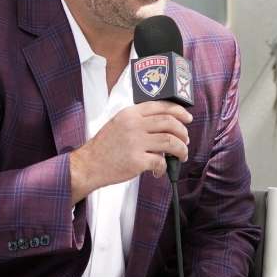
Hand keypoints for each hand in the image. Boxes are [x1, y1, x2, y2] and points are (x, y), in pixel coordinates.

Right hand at [70, 102, 191, 201]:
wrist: (88, 165)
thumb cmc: (105, 146)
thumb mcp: (119, 123)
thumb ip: (140, 120)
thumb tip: (168, 124)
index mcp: (130, 113)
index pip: (161, 106)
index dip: (179, 112)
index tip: (188, 118)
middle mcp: (134, 125)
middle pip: (170, 123)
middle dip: (183, 132)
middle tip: (186, 140)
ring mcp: (135, 142)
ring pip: (171, 142)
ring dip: (181, 150)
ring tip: (181, 156)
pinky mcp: (137, 160)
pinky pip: (161, 162)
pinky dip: (164, 167)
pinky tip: (158, 170)